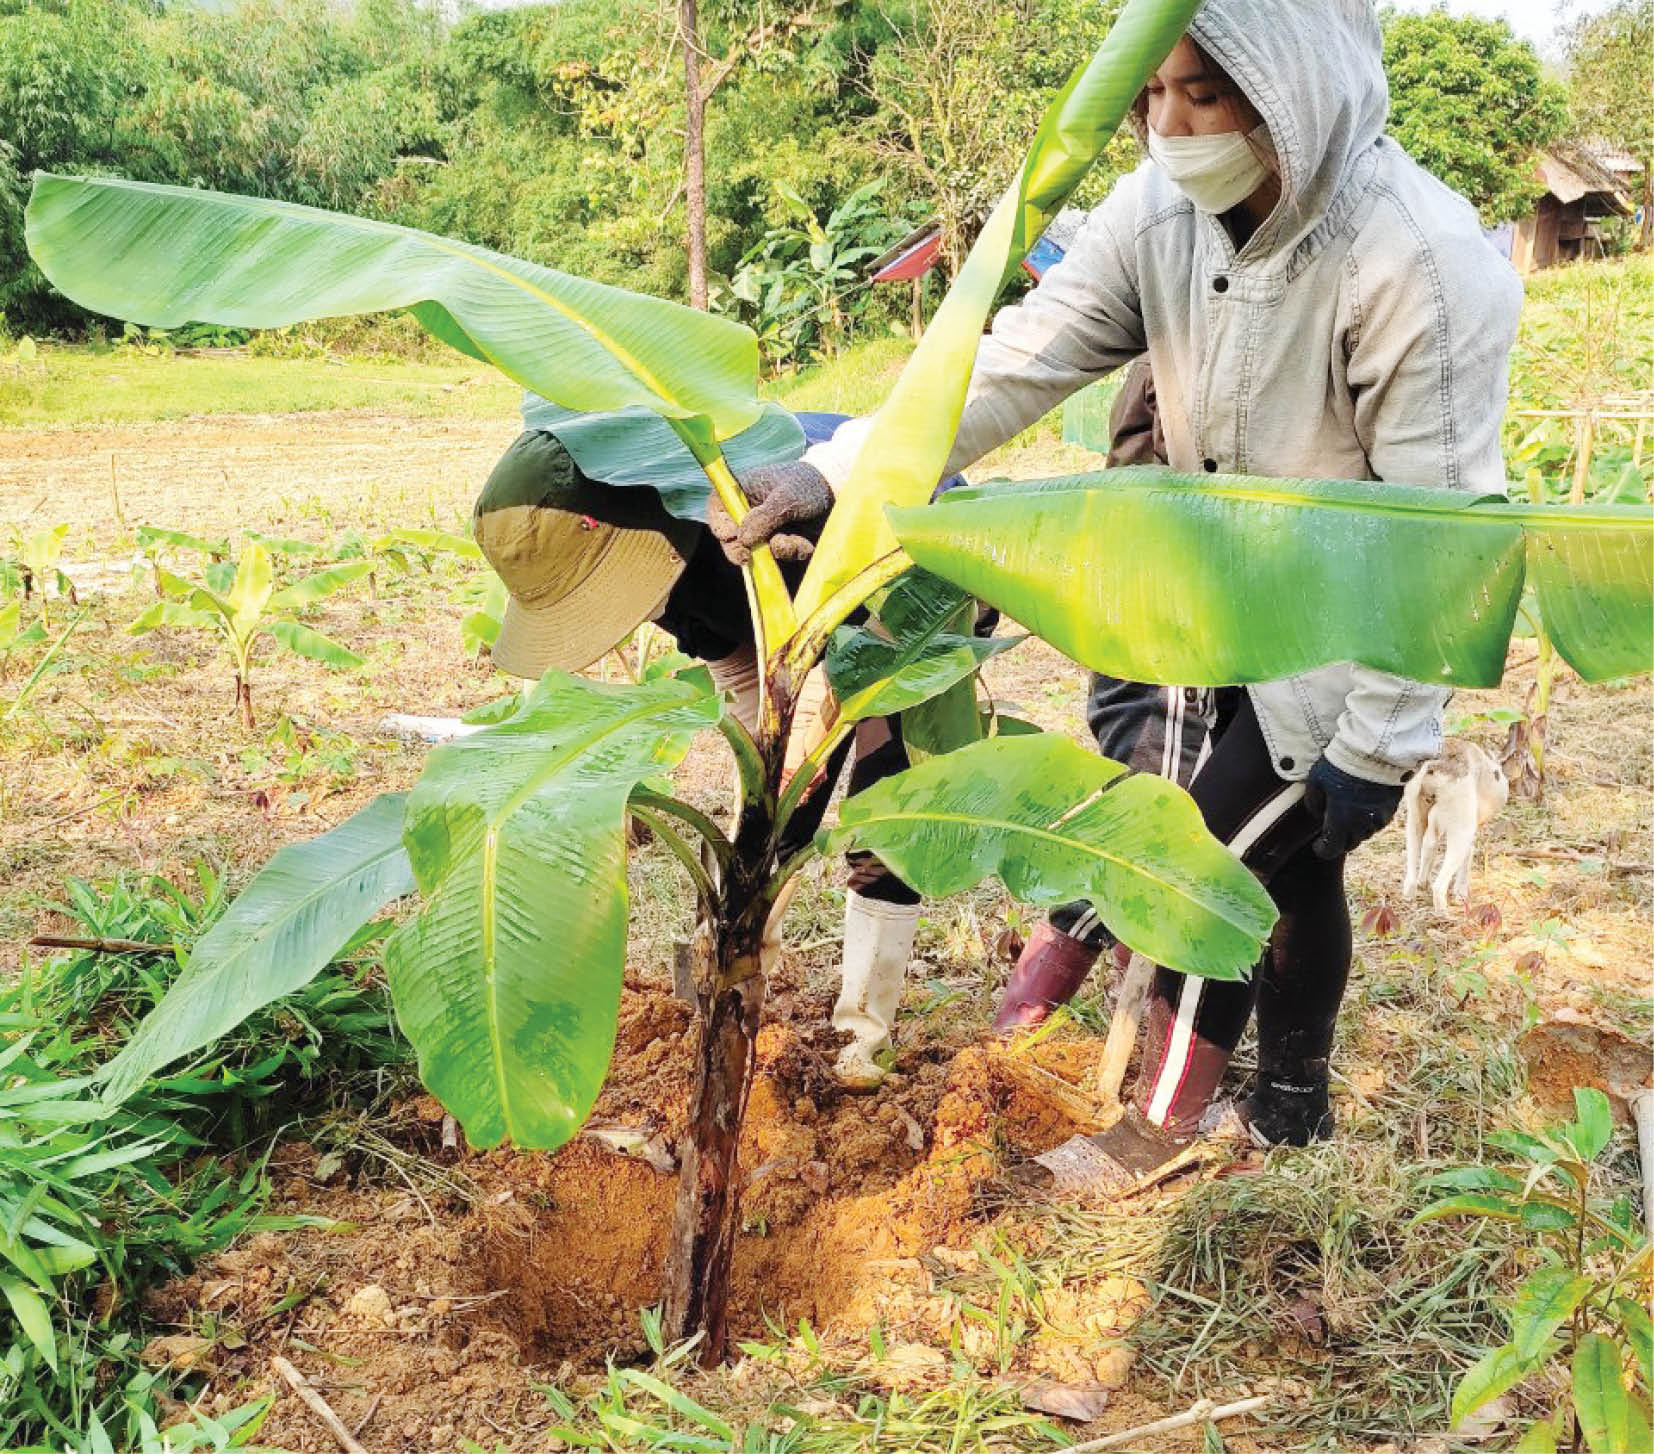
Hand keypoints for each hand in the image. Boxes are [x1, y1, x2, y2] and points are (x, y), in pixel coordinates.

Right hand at [706, 460, 832, 565]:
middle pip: (732, 538)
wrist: (839, 491)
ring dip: (776, 550)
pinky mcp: (784, 543)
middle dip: (738, 550)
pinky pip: (783, 556)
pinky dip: (794, 552)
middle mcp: (750, 513)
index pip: (719, 508)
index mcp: (743, 492)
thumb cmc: (807, 484)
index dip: (719, 524)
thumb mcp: (786, 497)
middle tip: (746, 558)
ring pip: (759, 551)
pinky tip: (806, 543)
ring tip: (794, 540)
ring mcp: (767, 531)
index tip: (729, 535)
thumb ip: (764, 517)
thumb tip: (742, 539)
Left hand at [1302, 756, 1402, 859]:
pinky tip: (1363, 807)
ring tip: (1348, 816)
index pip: (1331, 849)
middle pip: (1350, 844)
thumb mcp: (1316, 781)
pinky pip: (1379, 821)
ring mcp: (1380, 817)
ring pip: (1365, 833)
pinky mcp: (1392, 807)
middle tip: (1332, 831)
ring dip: (1355, 830)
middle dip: (1339, 841)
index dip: (1323, 850)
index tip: (1318, 846)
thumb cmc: (1342, 765)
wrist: (1376, 752)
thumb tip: (1319, 815)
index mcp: (1341, 821)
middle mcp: (1362, 825)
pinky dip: (1369, 819)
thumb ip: (1314, 802)